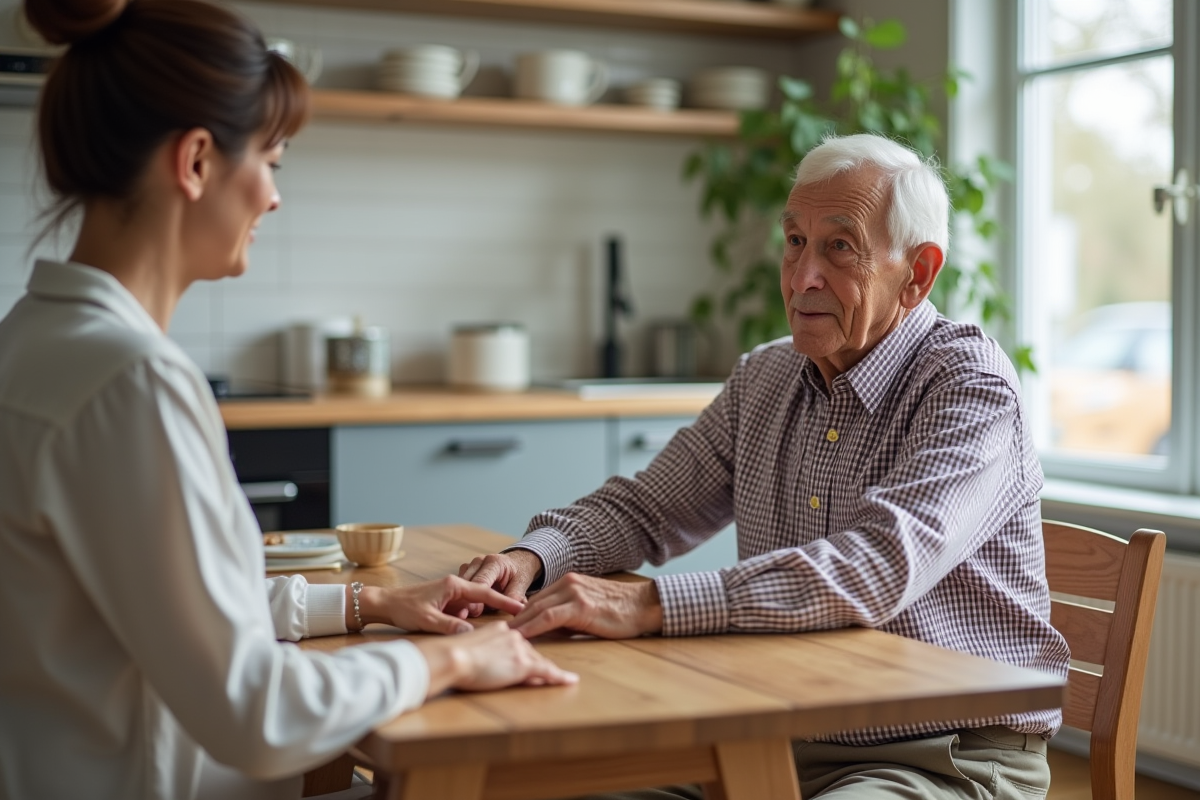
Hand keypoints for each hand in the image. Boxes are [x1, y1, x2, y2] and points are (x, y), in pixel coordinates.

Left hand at [354, 576, 525, 634]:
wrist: (383, 603)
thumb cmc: (403, 608)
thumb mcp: (427, 620)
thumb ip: (450, 626)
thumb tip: (471, 634)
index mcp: (453, 585)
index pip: (485, 593)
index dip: (504, 601)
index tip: (520, 607)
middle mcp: (453, 585)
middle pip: (482, 596)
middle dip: (497, 606)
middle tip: (515, 617)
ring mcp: (448, 592)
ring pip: (472, 604)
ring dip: (479, 615)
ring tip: (492, 627)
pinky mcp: (443, 600)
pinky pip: (461, 608)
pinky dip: (467, 617)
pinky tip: (466, 626)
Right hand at [416, 621, 578, 696]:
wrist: (451, 657)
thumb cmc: (451, 656)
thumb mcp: (470, 649)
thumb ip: (483, 651)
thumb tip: (489, 661)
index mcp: (499, 629)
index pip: (518, 641)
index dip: (523, 653)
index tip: (530, 656)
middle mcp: (513, 635)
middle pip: (530, 651)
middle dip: (537, 663)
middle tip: (552, 671)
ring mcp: (519, 650)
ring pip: (538, 662)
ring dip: (549, 672)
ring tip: (563, 678)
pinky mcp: (523, 665)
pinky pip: (546, 672)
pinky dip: (560, 677)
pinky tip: (570, 680)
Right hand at [458, 550, 544, 615]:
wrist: (516, 563)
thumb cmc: (519, 574)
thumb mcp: (521, 584)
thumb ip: (514, 597)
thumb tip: (509, 611)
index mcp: (494, 562)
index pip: (480, 582)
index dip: (476, 597)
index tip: (476, 612)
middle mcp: (479, 561)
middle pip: (466, 583)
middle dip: (467, 599)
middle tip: (470, 614)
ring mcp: (470, 564)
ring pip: (459, 584)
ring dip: (462, 597)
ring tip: (467, 611)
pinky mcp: (465, 570)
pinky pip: (458, 584)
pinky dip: (460, 595)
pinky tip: (464, 605)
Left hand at [509, 572, 662, 638]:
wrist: (645, 605)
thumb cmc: (621, 611)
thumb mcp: (589, 608)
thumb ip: (568, 614)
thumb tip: (547, 629)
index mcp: (568, 582)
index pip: (536, 599)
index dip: (518, 614)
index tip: (503, 627)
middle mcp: (567, 584)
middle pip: (531, 604)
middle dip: (511, 620)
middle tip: (492, 634)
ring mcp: (573, 593)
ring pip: (536, 610)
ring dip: (517, 625)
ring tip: (500, 638)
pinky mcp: (580, 606)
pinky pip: (548, 618)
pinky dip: (532, 628)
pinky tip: (521, 638)